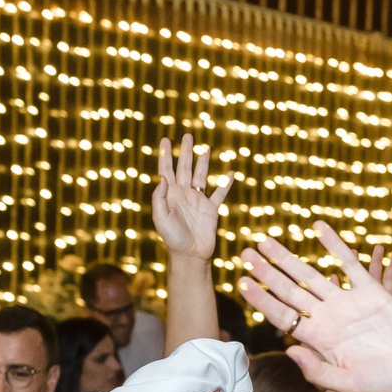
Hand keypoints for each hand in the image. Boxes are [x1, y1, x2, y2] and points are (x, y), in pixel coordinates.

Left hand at [150, 132, 231, 262]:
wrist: (190, 255)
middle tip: (187, 136)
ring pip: (201, 176)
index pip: (166, 170)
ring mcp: (198, 200)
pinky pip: (220, 193)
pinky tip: (231, 173)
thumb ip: (160, 198)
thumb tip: (163, 177)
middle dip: (185, 152)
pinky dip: (226, 183)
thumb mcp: (161, 218)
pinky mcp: (211, 209)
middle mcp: (184, 194)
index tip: (166, 140)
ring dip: (203, 162)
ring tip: (206, 148)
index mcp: (170, 194)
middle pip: (185, 167)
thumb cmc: (172, 238)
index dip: (166, 155)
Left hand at [241, 221, 391, 391]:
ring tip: (266, 240)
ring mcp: (347, 303)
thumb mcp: (347, 384)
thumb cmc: (384, 383)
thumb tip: (289, 349)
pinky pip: (349, 263)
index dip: (261, 299)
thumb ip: (317, 370)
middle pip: (289, 290)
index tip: (241, 282)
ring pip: (311, 275)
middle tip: (245, 252)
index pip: (282, 315)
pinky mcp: (371, 292)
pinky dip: (334, 245)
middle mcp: (328, 318)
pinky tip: (318, 227)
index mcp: (318, 339)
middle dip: (266, 272)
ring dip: (288, 258)